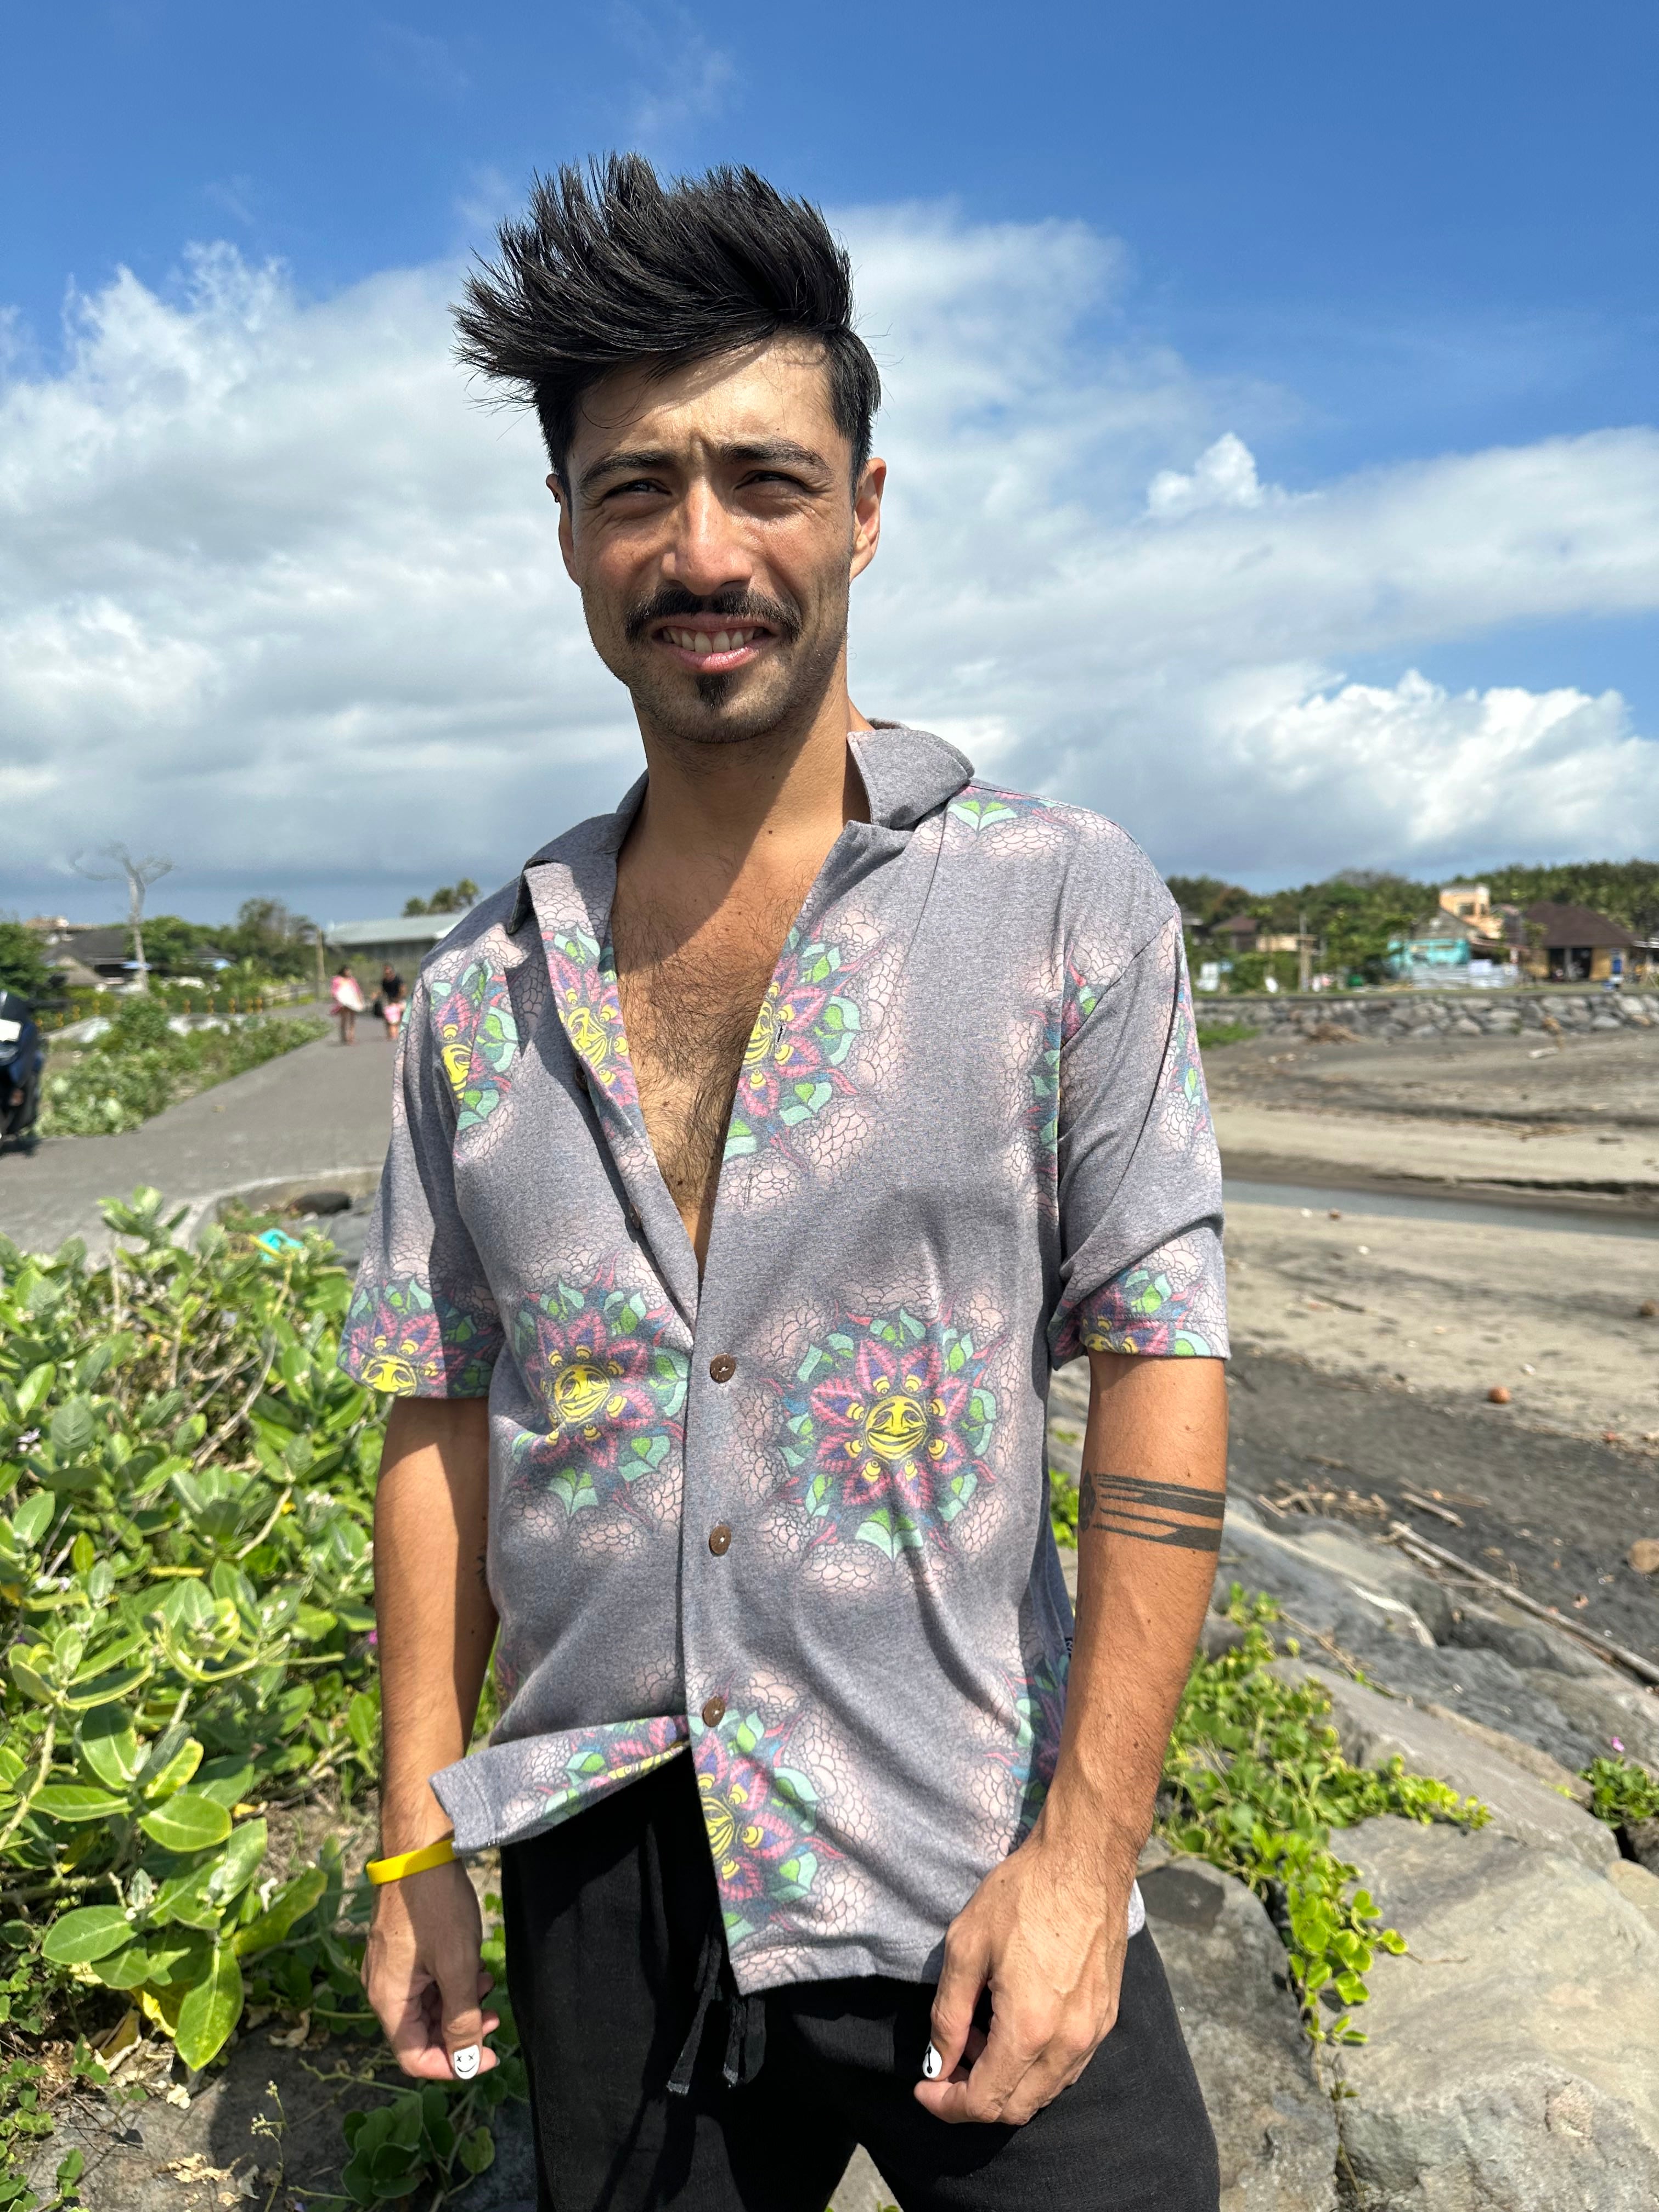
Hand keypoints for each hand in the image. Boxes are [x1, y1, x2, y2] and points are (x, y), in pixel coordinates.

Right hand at [363, 1858, 500, 2080]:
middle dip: (460, 2031)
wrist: (419, 1848)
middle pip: (420, 2033)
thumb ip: (462, 2018)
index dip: (452, 2065)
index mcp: (388, 2000)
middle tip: (494, 2016)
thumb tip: (466, 2064)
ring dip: (460, 2004)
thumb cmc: (435, 1905)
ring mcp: (389, 1966)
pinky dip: (451, 1982)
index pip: (414, 2057)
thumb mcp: (458, 1966)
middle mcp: (381, 1988)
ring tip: (487, 1983)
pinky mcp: (400, 1948)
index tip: (488, 2056)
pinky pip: (425, 1982)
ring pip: (426, 2007)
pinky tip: (475, 1965)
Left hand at [913, 1829, 1131, 2126]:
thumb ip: (948, 2016)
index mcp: (1029, 2030)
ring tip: (979, 2034)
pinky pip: (1067, 2067)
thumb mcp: (966, 1947)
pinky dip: (1034, 2065)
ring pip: (1044, 2092)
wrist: (1084, 1859)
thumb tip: (937, 2065)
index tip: (922, 2087)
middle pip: (1016, 2108)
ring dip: (1006, 2081)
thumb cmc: (1022, 1894)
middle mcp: (1068, 2044)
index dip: (946, 2105)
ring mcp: (1093, 2034)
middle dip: (973, 2099)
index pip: (985, 2102)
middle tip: (947, 2062)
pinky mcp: (1106, 2018)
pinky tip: (1014, 2025)